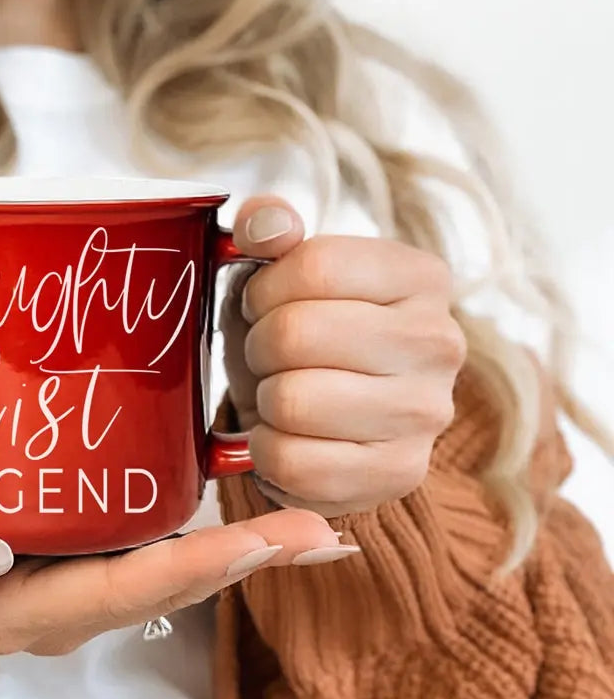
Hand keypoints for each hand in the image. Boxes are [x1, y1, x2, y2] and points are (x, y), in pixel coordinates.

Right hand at [0, 494, 346, 655]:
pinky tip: (251, 509)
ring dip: (244, 552)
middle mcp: (64, 608)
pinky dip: (205, 534)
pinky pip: (151, 550)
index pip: (120, 592)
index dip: (189, 566)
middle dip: (248, 563)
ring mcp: (75, 586)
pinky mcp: (76, 557)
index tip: (255, 541)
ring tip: (318, 529)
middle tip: (326, 534)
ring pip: (171, 571)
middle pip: (169, 587)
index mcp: (22, 611)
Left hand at [220, 198, 466, 517]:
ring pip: (291, 400)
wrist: (324, 423)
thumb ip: (270, 230)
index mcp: (421, 277)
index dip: (262, 290)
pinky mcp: (400, 474)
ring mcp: (427, 413)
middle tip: (269, 359)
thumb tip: (263, 224)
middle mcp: (440, 342)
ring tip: (280, 397)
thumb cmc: (300, 340)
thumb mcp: (281, 275)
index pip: (313, 266)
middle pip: (296, 333)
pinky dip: (268, 453)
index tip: (264, 306)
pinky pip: (293, 463)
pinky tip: (286, 440)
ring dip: (263, 401)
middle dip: (259, 348)